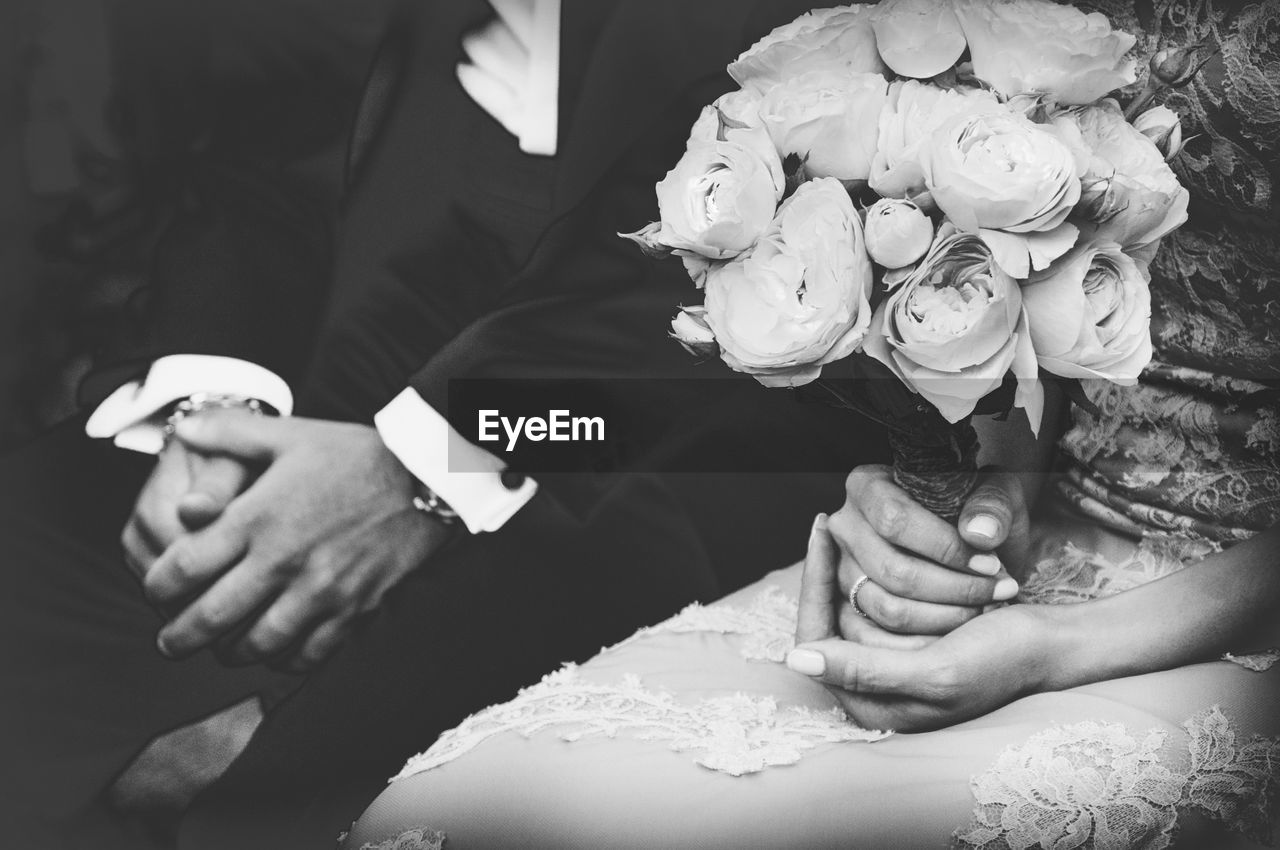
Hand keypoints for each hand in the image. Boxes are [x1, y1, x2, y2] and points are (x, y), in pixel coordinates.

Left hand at [143, 415, 452, 670]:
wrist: (426, 476)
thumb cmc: (356, 454)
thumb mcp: (291, 434)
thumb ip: (231, 430)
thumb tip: (183, 428)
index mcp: (257, 517)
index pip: (183, 568)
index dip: (157, 588)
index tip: (155, 592)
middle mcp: (283, 560)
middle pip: (210, 617)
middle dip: (178, 638)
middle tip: (168, 643)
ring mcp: (319, 590)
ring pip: (256, 644)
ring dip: (229, 653)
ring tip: (221, 651)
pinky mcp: (353, 609)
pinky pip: (307, 653)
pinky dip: (284, 661)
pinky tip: (276, 653)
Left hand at [788, 517, 1051, 731]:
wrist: (1050, 644)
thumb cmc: (1002, 661)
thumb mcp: (936, 671)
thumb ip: (865, 670)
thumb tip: (796, 660)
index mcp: (871, 708)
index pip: (814, 637)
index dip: (813, 582)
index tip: (821, 528)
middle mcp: (872, 690)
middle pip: (830, 618)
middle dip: (853, 578)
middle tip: (868, 534)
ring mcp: (887, 663)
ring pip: (852, 604)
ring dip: (871, 571)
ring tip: (893, 543)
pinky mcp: (904, 640)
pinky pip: (876, 597)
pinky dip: (885, 570)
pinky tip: (890, 540)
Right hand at [826, 466, 1024, 638]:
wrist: (974, 541)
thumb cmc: (979, 512)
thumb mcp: (996, 493)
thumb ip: (993, 506)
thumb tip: (979, 535)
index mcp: (866, 486)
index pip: (895, 520)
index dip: (945, 548)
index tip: (990, 564)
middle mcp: (845, 528)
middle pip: (891, 571)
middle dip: (953, 589)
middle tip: (998, 591)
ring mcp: (842, 571)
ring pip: (887, 609)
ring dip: (944, 618)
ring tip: (985, 608)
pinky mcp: (850, 609)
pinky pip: (884, 640)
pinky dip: (929, 641)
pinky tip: (964, 630)